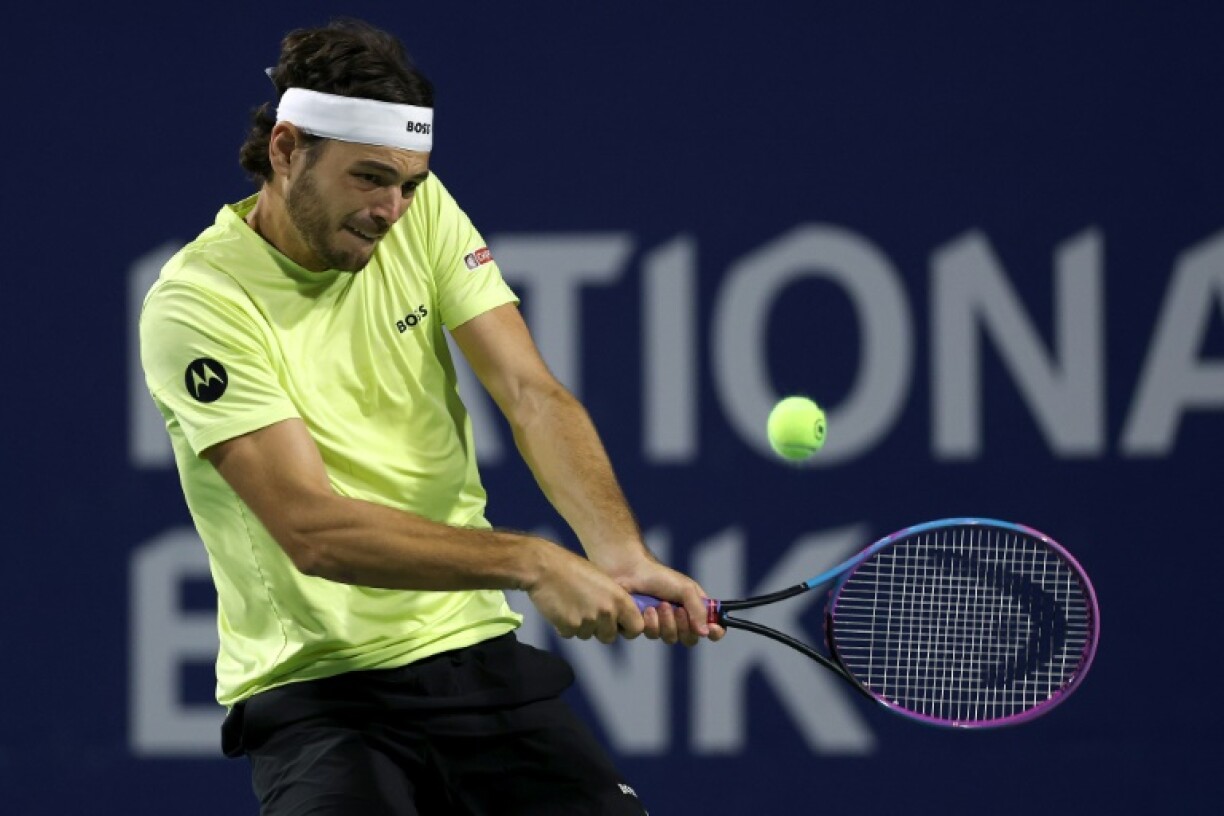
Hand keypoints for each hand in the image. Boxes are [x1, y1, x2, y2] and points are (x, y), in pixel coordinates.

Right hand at [524, 542, 644, 642]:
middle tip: (588, 613)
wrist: (544, 568)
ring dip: (581, 626)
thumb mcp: (602, 580)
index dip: (627, 628)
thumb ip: (613, 599)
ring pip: (588, 635)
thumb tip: (617, 615)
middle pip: (609, 636)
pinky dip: (565, 626)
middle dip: (600, 629)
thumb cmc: (572, 568)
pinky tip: (561, 608)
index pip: (636, 628)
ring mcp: (588, 622)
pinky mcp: (569, 627)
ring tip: (572, 605)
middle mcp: (606, 612)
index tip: (619, 625)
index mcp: (619, 599)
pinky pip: (570, 634)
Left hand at [598, 551, 726, 646]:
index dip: (714, 632)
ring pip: (670, 638)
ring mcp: (660, 624)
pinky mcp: (643, 627)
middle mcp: (679, 619)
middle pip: (690, 639)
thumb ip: (698, 610)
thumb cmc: (659, 576)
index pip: (710, 627)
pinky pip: (651, 636)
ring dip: (666, 622)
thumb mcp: (685, 589)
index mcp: (693, 607)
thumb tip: (705, 633)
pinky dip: (650, 623)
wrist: (629, 572)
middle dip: (684, 626)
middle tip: (677, 610)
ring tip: (658, 605)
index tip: (713, 630)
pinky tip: (645, 609)